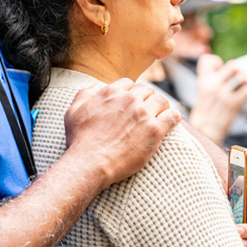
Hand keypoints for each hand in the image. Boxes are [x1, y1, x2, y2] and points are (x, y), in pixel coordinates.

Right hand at [65, 79, 180, 188]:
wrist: (90, 163)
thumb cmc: (80, 140)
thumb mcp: (73, 111)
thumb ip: (85, 94)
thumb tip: (97, 87)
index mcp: (111, 92)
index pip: (128, 83)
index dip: (130, 92)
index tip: (131, 102)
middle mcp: (129, 100)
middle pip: (146, 90)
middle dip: (146, 99)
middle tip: (145, 110)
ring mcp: (144, 114)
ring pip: (161, 100)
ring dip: (161, 106)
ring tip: (160, 115)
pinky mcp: (155, 130)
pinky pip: (173, 116)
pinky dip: (173, 117)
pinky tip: (171, 121)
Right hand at [187, 54, 246, 142]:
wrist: (205, 130)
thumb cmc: (205, 110)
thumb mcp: (202, 90)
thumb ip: (210, 77)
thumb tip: (227, 67)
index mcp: (203, 80)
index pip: (208, 60)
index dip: (216, 61)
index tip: (219, 68)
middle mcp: (213, 85)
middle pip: (233, 65)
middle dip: (238, 71)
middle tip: (238, 78)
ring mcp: (223, 94)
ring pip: (242, 77)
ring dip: (246, 81)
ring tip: (244, 85)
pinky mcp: (233, 104)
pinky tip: (245, 95)